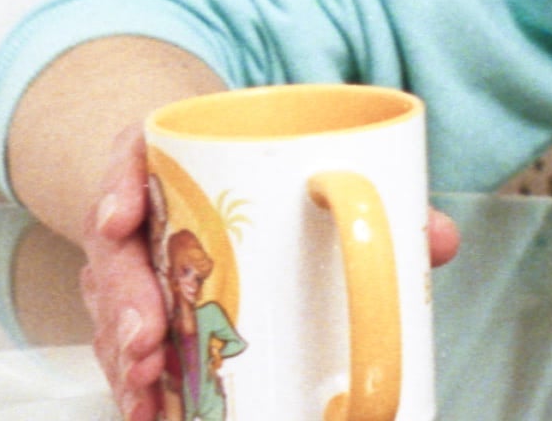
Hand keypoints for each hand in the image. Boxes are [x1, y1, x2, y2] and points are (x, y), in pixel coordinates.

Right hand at [76, 124, 462, 420]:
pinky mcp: (138, 305)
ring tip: (147, 388)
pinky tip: (146, 407)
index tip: (120, 219)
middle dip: (126, 301)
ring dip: (124, 353)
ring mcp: (134, 260)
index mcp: (173, 156)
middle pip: (117, 252)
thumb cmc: (273, 167)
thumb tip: (439, 241)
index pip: (126, 159)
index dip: (116, 188)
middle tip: (148, 339)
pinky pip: (123, 342)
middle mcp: (143, 207)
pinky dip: (132, 378)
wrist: (228, 168)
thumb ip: (382, 194)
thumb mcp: (316, 163)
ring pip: (112, 306)